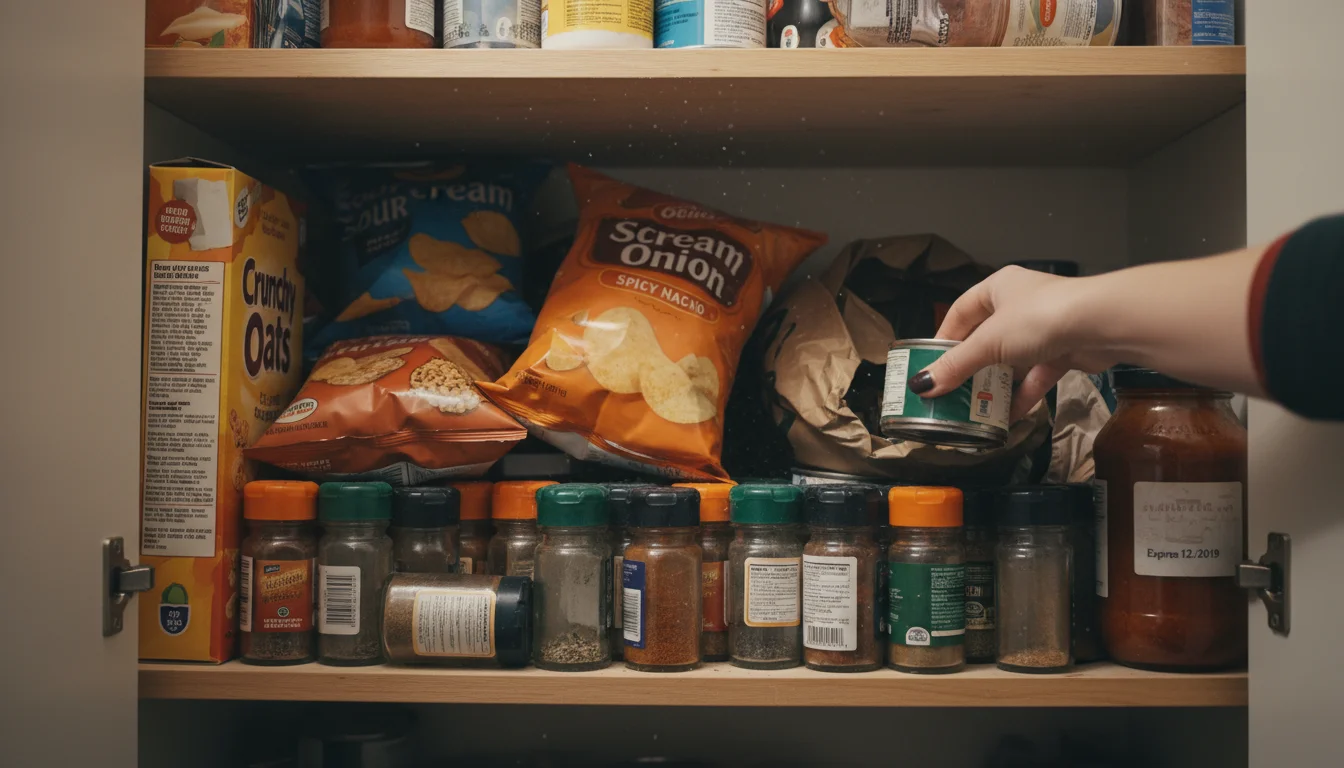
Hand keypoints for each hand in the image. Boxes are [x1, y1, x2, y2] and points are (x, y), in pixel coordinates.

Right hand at [911, 266, 1114, 421]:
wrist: (1101, 324)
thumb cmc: (1038, 319)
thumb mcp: (989, 343)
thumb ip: (955, 366)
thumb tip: (921, 386)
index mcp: (998, 288)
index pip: (961, 312)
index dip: (945, 338)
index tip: (931, 364)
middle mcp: (1020, 303)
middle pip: (987, 338)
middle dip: (971, 367)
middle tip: (951, 391)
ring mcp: (1044, 327)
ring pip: (1012, 359)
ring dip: (997, 384)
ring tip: (976, 408)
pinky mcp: (1064, 350)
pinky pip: (1036, 374)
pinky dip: (1023, 394)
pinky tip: (1008, 416)